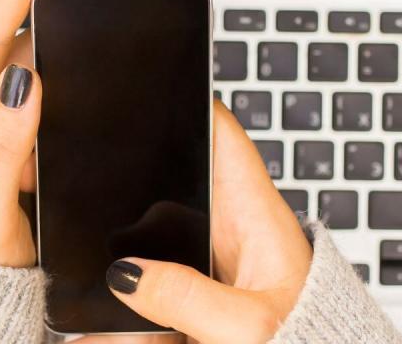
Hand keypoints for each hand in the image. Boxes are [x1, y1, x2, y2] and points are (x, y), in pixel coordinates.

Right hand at [86, 102, 313, 343]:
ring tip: (91, 240)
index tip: (148, 83)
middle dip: (137, 174)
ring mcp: (217, 260)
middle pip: (179, 179)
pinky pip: (157, 271)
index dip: (189, 102)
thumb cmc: (310, 343)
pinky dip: (133, 278)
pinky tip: (107, 298)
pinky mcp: (203, 292)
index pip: (224, 137)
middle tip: (91, 171)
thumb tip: (127, 273)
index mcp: (258, 218)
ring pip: (159, 229)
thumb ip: (188, 299)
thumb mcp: (247, 327)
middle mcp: (237, 231)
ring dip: (128, 235)